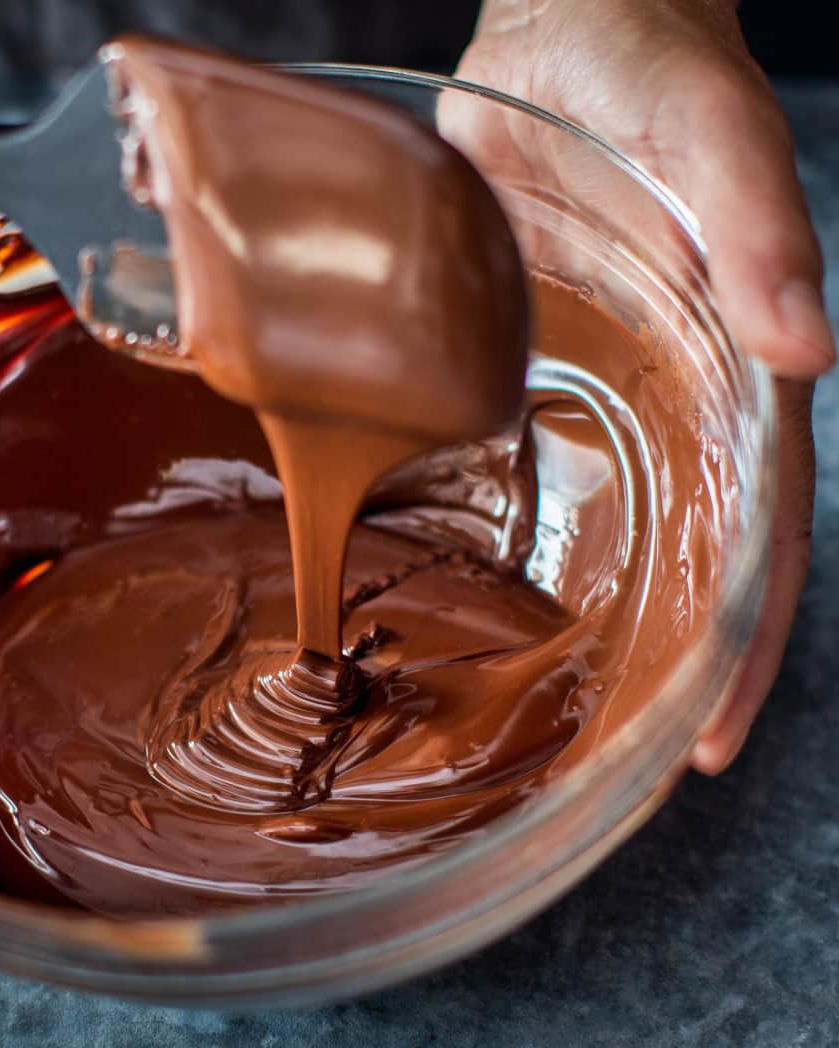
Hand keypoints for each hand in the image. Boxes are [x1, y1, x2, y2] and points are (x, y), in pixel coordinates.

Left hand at [453, 0, 833, 773]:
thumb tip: (814, 354)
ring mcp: (583, 394)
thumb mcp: (714, 141)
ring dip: (570, 625)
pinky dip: (492, 539)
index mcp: (729, 377)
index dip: (743, 643)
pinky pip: (504, 469)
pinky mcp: (508, 371)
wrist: (558, 39)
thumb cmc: (656, 76)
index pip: (756, 539)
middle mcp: (660, 403)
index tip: (711, 743)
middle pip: (673, 561)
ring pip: (589, 530)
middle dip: (655, 666)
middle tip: (604, 767)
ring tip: (524, 719)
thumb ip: (759, 236)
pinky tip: (453, 599)